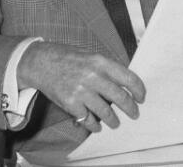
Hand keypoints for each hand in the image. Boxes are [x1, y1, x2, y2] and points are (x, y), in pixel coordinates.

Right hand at [17, 42, 145, 132]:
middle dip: (131, 109)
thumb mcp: (90, 56)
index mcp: (100, 61)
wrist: (40, 61)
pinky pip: (88, 120)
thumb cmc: (67, 58)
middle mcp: (93, 76)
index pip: (128, 78)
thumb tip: (124, 85)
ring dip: (113, 121)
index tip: (141, 98)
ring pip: (106, 112)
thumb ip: (106, 69)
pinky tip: (96, 125)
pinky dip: (94, 125)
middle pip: (121, 97)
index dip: (139, 90)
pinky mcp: (70, 103)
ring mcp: (81, 91)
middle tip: (134, 114)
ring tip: (115, 123)